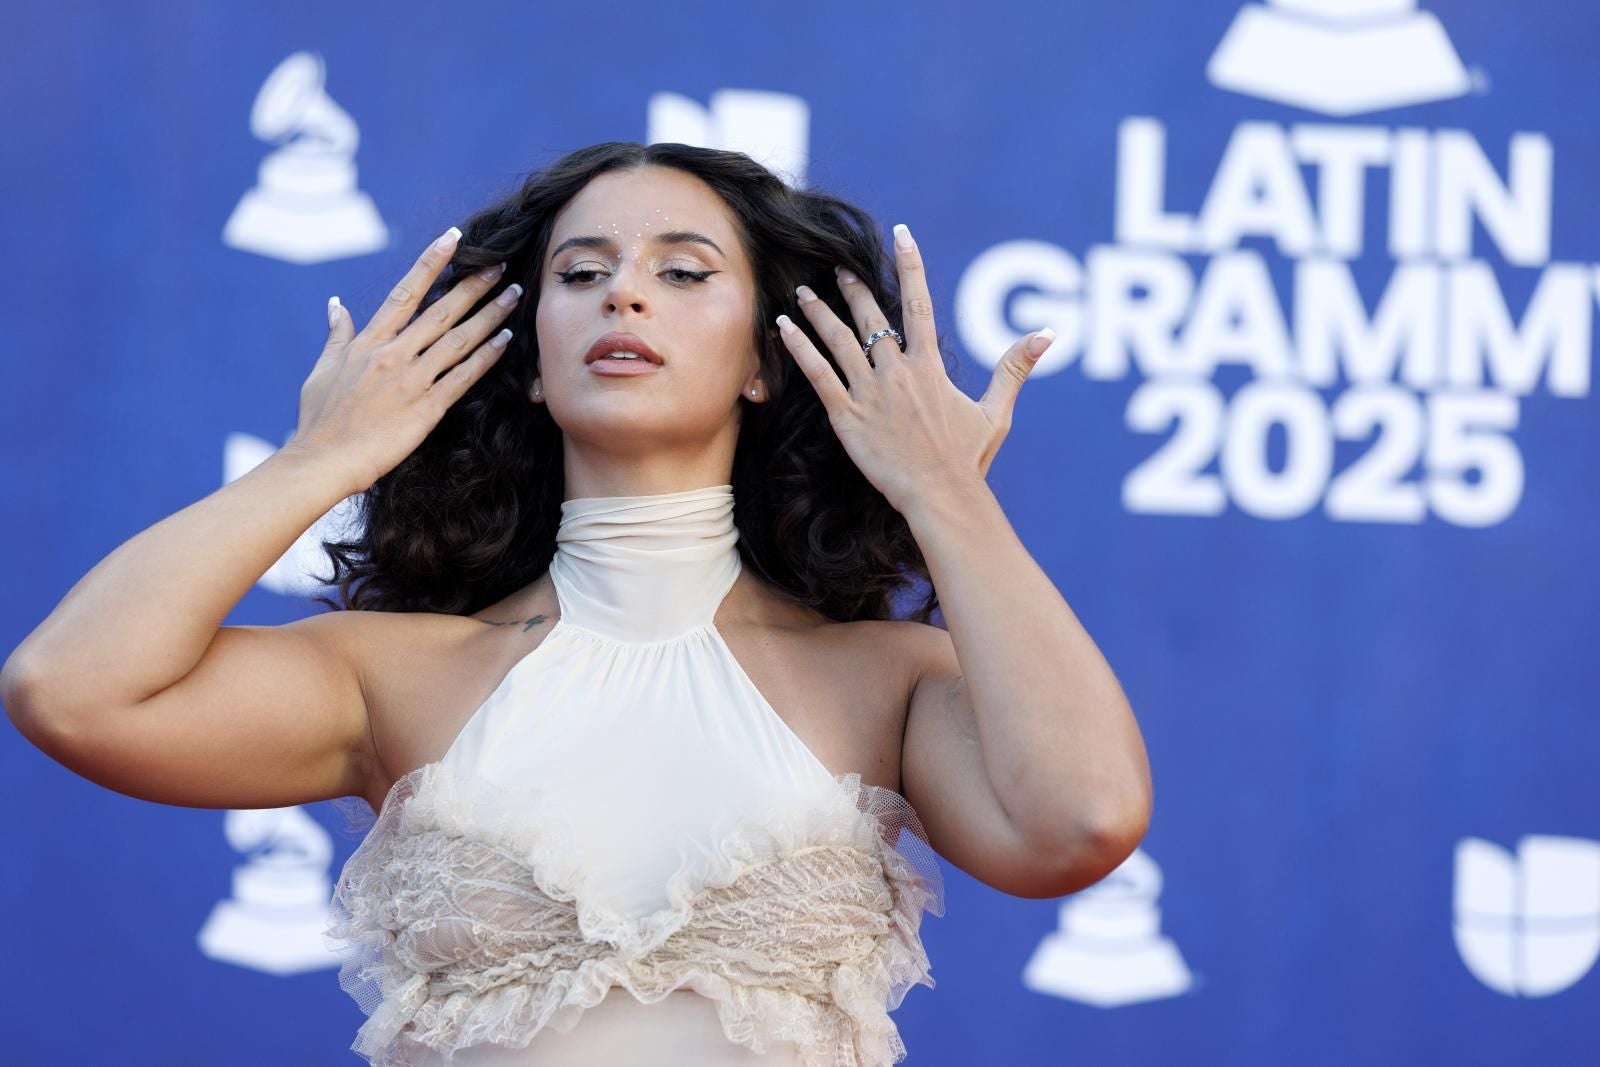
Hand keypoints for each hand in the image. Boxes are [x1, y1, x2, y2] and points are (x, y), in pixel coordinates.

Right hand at [282, 226, 522, 493]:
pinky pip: (463, 377)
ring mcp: (412, 380)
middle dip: (474, 285)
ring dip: (490, 315)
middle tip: (501, 264)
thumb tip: (336, 304)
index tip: (452, 239)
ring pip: (459, 339)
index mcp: (369, 341)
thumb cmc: (319, 419)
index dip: (430, 263)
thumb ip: (337, 335)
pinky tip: (506, 340)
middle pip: (441, 310)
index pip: (405, 292)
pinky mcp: (426, 408)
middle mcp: (393, 354)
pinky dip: (486, 356)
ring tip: (514, 295)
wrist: (322, 460)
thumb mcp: (323, 370)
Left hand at [776, 222, 1054, 514]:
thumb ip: (1014, 367)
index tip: (901, 235)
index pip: (919, 303)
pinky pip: (818, 375)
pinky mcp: (846, 416)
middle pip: (871, 318)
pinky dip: (799, 349)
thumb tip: (1046, 334)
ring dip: (819, 312)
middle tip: (839, 268)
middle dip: (854, 289)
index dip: (910, 266)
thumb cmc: (968, 459)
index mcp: (930, 367)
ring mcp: (869, 393)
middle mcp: (897, 372)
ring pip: (839, 341)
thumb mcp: (996, 411)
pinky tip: (784, 327)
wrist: (939, 497)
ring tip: (803, 291)